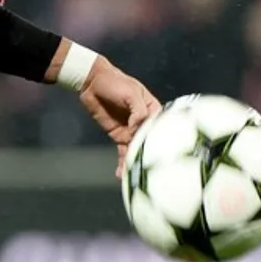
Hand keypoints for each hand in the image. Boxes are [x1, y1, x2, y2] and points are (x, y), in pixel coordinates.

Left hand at [78, 57, 161, 178]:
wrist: (92, 83)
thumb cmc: (115, 82)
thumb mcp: (131, 92)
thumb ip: (138, 110)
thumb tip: (137, 127)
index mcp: (154, 110)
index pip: (163, 126)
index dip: (165, 139)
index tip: (167, 154)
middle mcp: (146, 123)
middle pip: (151, 142)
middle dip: (153, 157)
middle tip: (153, 173)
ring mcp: (133, 131)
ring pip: (138, 150)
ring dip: (136, 163)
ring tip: (135, 179)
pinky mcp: (120, 136)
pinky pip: (123, 152)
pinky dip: (123, 163)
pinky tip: (122, 174)